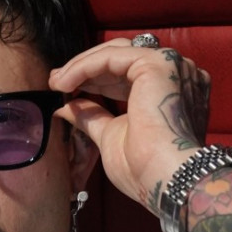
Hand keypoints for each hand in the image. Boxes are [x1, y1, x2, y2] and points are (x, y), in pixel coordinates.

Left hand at [48, 38, 209, 212]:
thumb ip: (93, 117)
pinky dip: (84, 66)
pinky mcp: (157, 63)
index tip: (65, 90)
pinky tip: (63, 82)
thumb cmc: (145, 167)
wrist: (165, 178)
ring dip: (82, 66)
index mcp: (170, 92)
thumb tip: (67, 108)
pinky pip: (111, 57)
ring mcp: (170, 66)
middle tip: (56, 82)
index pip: (127, 76)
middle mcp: (176, 74)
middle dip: (86, 70)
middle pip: (121, 60)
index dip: (95, 80)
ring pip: (116, 53)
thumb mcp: (111, 136)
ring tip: (56, 82)